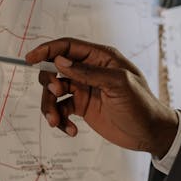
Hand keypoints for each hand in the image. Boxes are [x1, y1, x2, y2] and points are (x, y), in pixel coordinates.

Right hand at [24, 38, 177, 157]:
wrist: (150, 133)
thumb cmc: (141, 105)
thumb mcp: (117, 84)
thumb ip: (87, 72)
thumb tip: (60, 62)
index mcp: (100, 58)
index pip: (67, 47)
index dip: (47, 50)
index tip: (30, 59)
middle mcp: (89, 71)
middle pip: (54, 70)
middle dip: (48, 84)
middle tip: (55, 94)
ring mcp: (84, 89)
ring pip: (54, 93)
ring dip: (50, 107)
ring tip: (56, 122)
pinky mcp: (82, 107)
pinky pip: (61, 110)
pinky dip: (60, 120)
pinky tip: (71, 131)